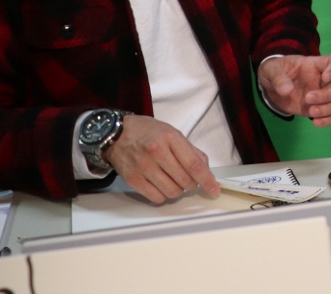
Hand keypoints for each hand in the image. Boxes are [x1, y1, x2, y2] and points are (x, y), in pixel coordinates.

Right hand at [101, 114, 219, 203]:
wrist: (116, 134)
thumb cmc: (147, 132)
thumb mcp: (173, 133)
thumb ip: (191, 151)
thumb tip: (205, 170)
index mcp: (171, 138)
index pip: (194, 164)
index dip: (207, 180)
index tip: (214, 189)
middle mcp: (157, 152)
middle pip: (185, 180)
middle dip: (191, 184)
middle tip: (188, 179)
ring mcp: (143, 167)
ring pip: (172, 192)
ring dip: (178, 190)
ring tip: (173, 181)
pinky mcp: (133, 179)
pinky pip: (156, 197)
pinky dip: (163, 195)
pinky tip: (161, 186)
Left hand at [258, 54, 330, 125]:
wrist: (271, 87)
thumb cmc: (274, 71)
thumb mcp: (271, 69)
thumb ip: (278, 77)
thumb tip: (287, 90)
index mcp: (314, 65)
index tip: (325, 78)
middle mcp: (322, 80)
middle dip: (327, 95)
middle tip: (307, 99)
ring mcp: (322, 94)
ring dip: (328, 109)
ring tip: (311, 113)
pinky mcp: (318, 108)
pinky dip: (328, 120)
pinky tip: (315, 122)